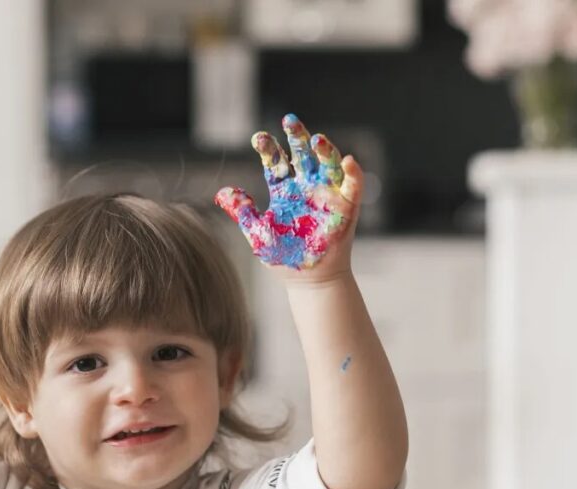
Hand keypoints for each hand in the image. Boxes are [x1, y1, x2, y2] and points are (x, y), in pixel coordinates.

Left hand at [214, 113, 362, 282]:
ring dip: (325, 150)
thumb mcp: (258, 234)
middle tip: (290, 120)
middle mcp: (306, 188)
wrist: (308, 281)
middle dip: (297, 137)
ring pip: (328, 164)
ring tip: (316, 140)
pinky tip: (348, 161)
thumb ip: (243, 212)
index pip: (276, 162)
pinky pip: (353, 186)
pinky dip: (353, 174)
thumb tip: (222, 192)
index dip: (269, 149)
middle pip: (302, 155)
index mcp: (284, 191)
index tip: (258, 138)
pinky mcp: (346, 208)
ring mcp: (327, 196)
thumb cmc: (284, 258)